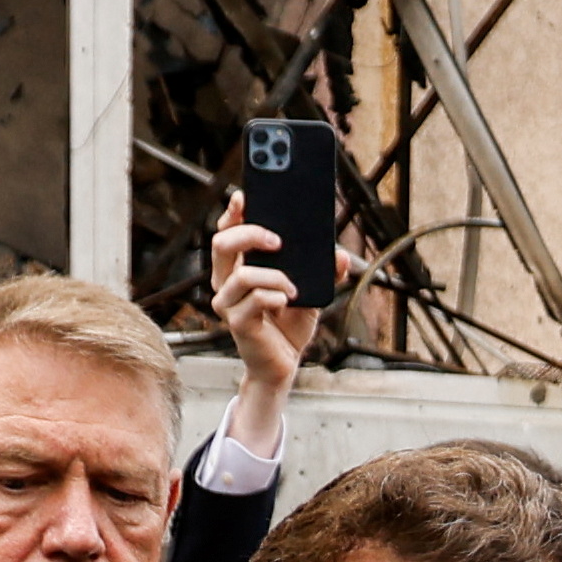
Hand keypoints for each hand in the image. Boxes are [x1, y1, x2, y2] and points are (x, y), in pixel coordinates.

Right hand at [205, 204, 313, 425]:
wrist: (284, 364)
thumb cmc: (290, 324)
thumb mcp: (312, 292)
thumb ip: (324, 273)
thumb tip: (340, 255)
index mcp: (237, 267)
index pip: (226, 232)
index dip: (233, 213)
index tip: (245, 198)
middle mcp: (225, 282)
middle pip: (222, 243)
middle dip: (251, 233)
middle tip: (279, 240)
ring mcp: (228, 302)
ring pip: (242, 273)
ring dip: (275, 277)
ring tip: (294, 288)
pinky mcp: (237, 323)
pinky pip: (255, 299)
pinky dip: (276, 296)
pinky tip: (288, 301)